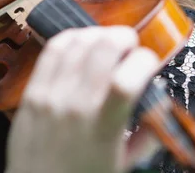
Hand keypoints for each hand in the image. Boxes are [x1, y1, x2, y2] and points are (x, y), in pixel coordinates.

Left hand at [5, 25, 159, 172]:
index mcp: (103, 128)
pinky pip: (52, 49)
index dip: (146, 61)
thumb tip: (161, 103)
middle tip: (131, 47)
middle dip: (126, 38)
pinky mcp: (33, 91)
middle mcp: (76, 106)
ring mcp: (51, 96)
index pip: (128, 79)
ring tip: (107, 44)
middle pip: (104, 47)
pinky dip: (72, 38)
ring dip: (100, 35)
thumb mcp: (124, 165)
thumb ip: (148, 135)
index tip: (150, 64)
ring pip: (79, 41)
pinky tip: (82, 43)